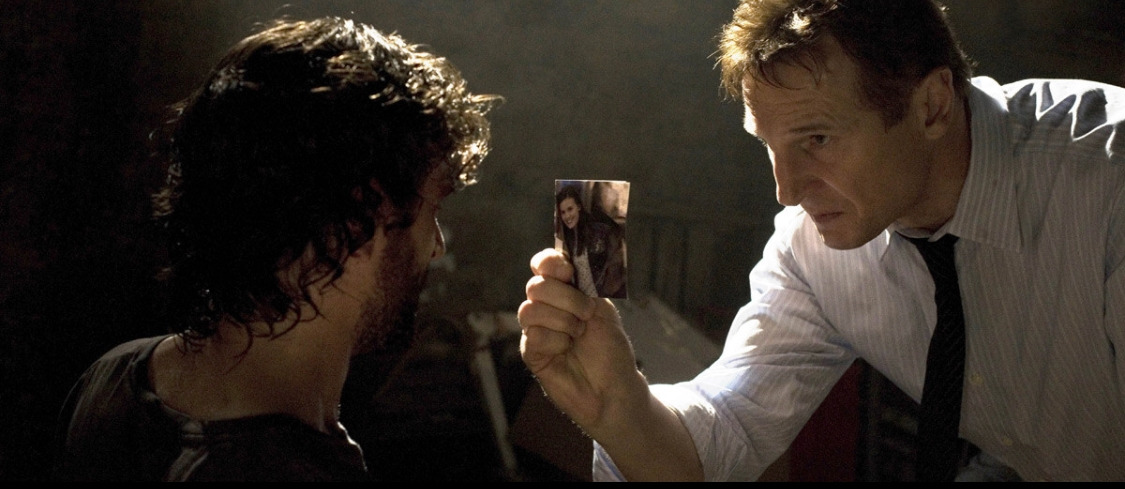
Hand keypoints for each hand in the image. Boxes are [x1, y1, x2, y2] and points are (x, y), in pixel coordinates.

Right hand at [518, 248, 642, 430]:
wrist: (614, 387)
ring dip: (562, 321)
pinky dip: (556, 341)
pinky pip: (534, 335)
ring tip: (578, 334)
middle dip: (566, 298)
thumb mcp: (604, 310)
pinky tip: (567, 351)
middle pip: (536, 286)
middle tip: (586, 315)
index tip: (567, 271)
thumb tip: (567, 261)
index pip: (544, 264)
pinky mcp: (532, 352)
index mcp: (565, 290)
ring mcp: (537, 328)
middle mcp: (547, 306)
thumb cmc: (611, 349)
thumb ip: (584, 286)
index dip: (550, 263)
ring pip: (530, 310)